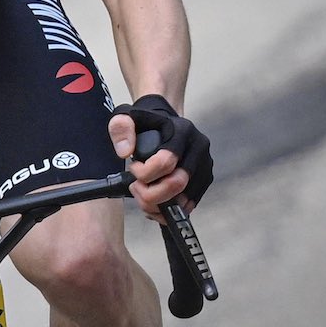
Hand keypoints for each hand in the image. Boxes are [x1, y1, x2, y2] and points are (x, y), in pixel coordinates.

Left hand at [109, 94, 213, 218]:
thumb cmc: (144, 121)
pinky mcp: (204, 179)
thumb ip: (121, 129)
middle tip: (136, 187)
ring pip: (184, 200)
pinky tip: (154, 202)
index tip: (133, 168)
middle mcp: (198, 148)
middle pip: (177, 184)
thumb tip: (125, 153)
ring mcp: (204, 165)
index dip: (143, 173)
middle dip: (150, 194)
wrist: (164, 120)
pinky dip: (169, 210)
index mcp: (182, 131)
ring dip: (158, 205)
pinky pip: (189, 204)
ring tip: (142, 195)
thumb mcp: (125, 116)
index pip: (166, 162)